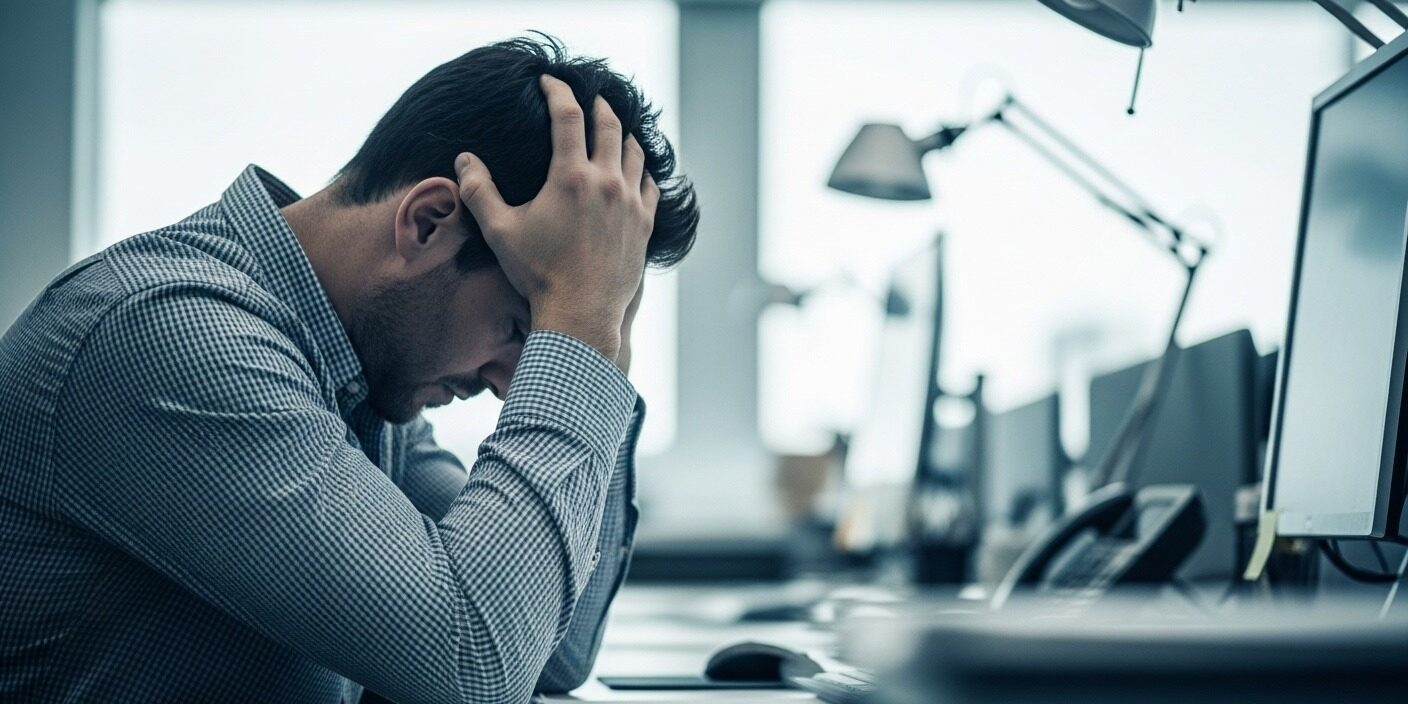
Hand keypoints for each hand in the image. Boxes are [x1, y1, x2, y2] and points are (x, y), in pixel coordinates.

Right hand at [455, 75, 659, 359]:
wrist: (580, 314)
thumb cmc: (537, 274)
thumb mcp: (499, 231)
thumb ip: (479, 190)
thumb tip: (463, 158)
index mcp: (570, 176)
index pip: (567, 115)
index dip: (558, 91)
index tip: (550, 81)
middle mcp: (606, 182)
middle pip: (609, 125)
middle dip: (597, 105)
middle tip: (589, 97)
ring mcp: (631, 203)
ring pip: (635, 152)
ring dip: (623, 134)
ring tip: (613, 128)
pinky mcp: (645, 224)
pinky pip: (650, 184)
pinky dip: (642, 169)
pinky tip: (635, 170)